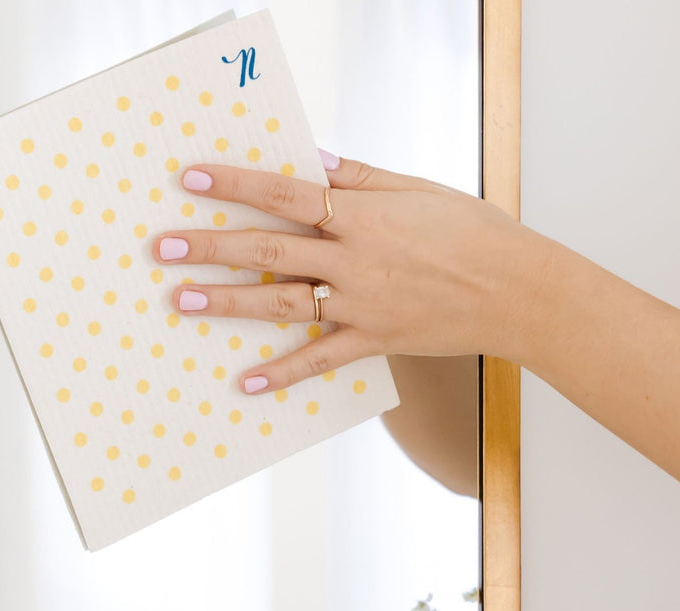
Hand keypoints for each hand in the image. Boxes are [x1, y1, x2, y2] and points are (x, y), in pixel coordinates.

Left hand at [150, 150, 537, 395]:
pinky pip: (320, 359)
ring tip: (182, 300)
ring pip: (282, 303)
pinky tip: (245, 383)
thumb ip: (360, 176)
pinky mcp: (373, 340)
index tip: (191, 180)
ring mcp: (361, 304)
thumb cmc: (472, 231)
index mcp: (363, 213)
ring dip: (228, 303)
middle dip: (211, 247)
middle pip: (269, 250)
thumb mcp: (417, 189)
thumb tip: (310, 159)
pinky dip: (282, 373)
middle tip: (164, 247)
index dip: (236, 186)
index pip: (286, 193)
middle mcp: (354, 259)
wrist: (515, 290)